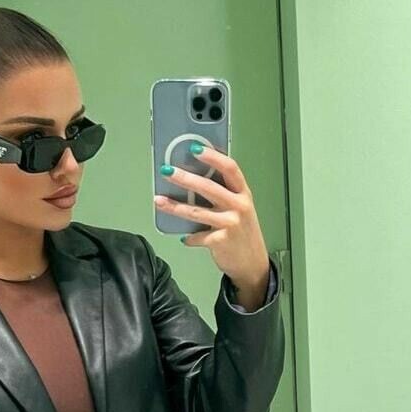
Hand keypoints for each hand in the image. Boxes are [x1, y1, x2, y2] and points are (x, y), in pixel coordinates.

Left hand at [154, 144, 269, 299]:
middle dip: (185, 178)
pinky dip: (188, 238)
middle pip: (208, 187)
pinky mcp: (221, 241)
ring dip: (174, 206)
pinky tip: (183, 237)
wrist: (252, 263)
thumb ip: (224, 194)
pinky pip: (197, 236)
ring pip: (196, 212)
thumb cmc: (242, 232)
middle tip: (167, 171)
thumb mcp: (239, 209)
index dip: (213, 156)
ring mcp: (230, 224)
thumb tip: (193, 180)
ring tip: (158, 200)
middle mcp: (239, 206)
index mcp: (243, 193)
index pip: (230, 168)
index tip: (195, 148)